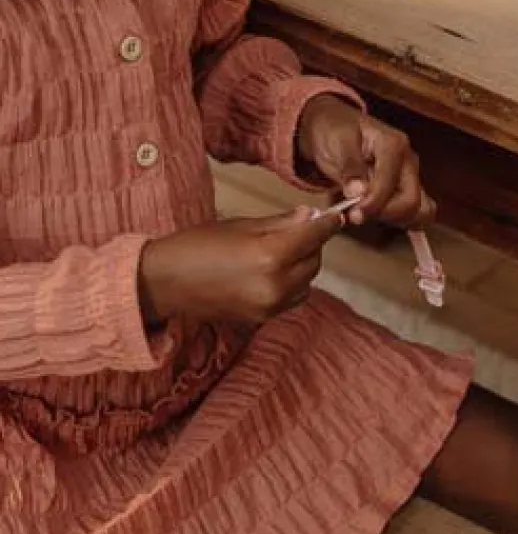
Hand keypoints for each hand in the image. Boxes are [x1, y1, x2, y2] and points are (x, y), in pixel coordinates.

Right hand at [139, 208, 342, 325]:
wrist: (165, 283)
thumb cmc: (198, 245)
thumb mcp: (241, 225)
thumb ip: (281, 224)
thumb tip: (311, 216)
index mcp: (270, 255)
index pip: (315, 237)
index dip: (327, 224)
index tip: (336, 216)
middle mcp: (276, 285)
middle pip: (315, 261)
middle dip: (312, 243)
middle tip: (299, 229)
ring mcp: (272, 306)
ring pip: (308, 281)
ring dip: (303, 264)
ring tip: (280, 251)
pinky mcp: (265, 318)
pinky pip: (294, 297)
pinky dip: (292, 283)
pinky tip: (271, 271)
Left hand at [296, 95, 435, 227]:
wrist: (334, 129)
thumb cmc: (335, 131)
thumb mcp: (336, 142)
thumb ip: (349, 167)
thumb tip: (359, 193)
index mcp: (394, 145)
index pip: (391, 185)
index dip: (372, 204)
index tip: (352, 214)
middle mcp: (409, 162)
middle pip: (412, 202)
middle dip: (384, 214)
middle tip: (357, 215)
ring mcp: (411, 177)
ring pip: (419, 211)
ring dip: (394, 219)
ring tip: (366, 212)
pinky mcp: (408, 190)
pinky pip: (416, 214)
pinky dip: (400, 220)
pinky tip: (378, 214)